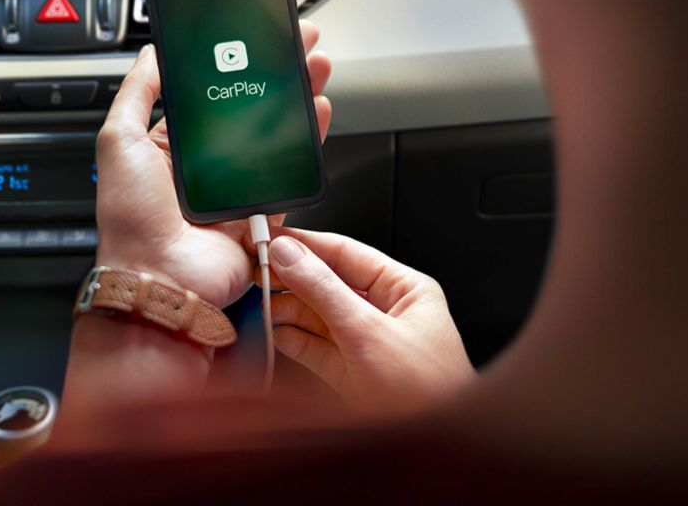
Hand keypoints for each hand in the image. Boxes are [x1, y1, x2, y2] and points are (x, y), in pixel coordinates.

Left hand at [94, 20, 331, 308]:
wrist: (159, 279)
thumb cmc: (130, 219)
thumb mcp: (118, 143)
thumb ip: (136, 95)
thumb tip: (152, 54)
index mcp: (172, 147)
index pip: (210, 95)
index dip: (234, 64)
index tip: (253, 37)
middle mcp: (208, 166)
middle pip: (251, 109)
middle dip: (276, 74)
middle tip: (298, 42)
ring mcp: (237, 187)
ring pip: (277, 134)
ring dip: (298, 97)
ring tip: (315, 67)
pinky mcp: (262, 210)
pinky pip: (291, 171)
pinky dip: (309, 142)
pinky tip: (317, 112)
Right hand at [265, 228, 475, 413]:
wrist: (432, 450)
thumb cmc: (427, 395)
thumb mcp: (368, 333)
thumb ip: (324, 291)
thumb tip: (291, 256)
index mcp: (404, 289)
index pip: (346, 253)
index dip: (306, 244)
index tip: (270, 237)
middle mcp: (386, 311)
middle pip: (329, 282)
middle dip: (292, 277)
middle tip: (255, 269)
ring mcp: (367, 342)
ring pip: (319, 314)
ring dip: (288, 308)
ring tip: (259, 301)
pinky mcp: (352, 372)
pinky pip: (317, 346)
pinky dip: (293, 339)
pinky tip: (274, 332)